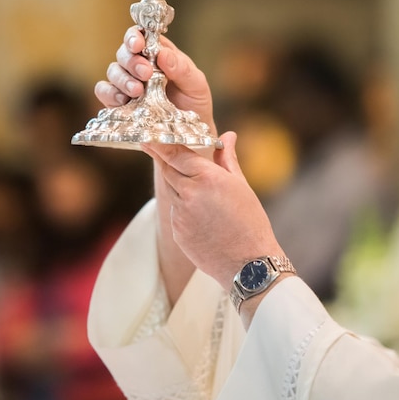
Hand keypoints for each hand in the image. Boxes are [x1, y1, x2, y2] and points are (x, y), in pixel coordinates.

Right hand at [94, 26, 215, 134]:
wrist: (189, 138)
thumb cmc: (194, 106)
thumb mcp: (196, 85)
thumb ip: (182, 69)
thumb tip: (163, 54)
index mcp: (159, 55)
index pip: (142, 35)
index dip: (136, 35)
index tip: (138, 44)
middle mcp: (140, 66)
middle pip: (124, 52)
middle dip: (131, 60)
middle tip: (145, 73)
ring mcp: (128, 84)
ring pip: (113, 71)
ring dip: (122, 79)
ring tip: (137, 91)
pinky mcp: (119, 104)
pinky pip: (104, 92)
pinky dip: (110, 94)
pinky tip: (123, 101)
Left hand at [142, 132, 284, 291]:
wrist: (248, 264)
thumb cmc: (250, 221)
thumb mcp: (241, 185)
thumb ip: (227, 158)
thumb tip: (227, 136)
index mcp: (207, 177)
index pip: (176, 154)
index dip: (160, 143)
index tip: (148, 135)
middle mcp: (189, 193)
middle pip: (168, 169)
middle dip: (163, 159)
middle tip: (154, 146)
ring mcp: (180, 214)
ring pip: (171, 190)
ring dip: (178, 184)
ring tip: (198, 191)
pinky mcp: (177, 232)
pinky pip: (175, 212)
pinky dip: (183, 207)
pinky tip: (203, 216)